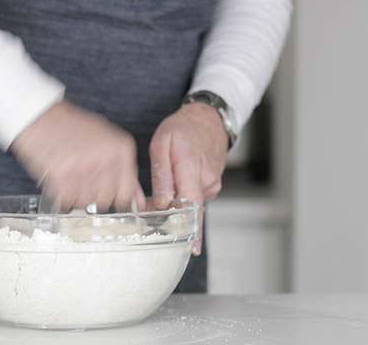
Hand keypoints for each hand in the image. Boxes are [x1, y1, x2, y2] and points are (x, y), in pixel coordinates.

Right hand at [11, 100, 145, 211]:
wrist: (39, 115)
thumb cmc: (71, 126)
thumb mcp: (106, 141)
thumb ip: (124, 171)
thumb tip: (138, 200)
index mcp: (120, 149)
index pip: (126, 193)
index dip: (116, 198)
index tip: (108, 196)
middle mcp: (104, 159)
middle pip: (105, 200)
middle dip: (93, 195)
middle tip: (82, 181)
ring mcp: (83, 168)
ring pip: (85, 202)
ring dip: (76, 195)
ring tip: (70, 176)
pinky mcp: (60, 176)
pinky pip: (65, 201)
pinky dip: (61, 195)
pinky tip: (59, 178)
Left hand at [149, 102, 228, 254]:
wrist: (208, 118)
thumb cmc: (182, 129)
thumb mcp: (161, 144)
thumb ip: (162, 175)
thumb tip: (163, 202)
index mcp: (191, 169)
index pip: (192, 207)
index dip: (191, 231)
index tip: (190, 249)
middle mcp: (206, 180)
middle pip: (190, 211)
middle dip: (172, 221)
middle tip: (155, 224)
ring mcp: (212, 184)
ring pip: (191, 205)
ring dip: (175, 207)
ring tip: (160, 196)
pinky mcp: (211, 185)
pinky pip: (195, 198)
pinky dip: (183, 199)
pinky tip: (174, 190)